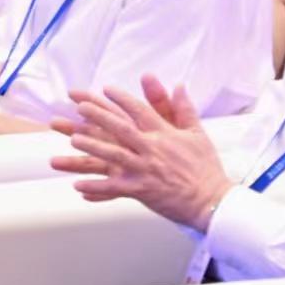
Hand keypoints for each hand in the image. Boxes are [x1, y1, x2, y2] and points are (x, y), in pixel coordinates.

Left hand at [49, 75, 231, 229]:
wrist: (211, 199)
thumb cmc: (205, 167)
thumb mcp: (197, 133)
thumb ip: (184, 108)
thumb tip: (179, 85)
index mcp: (164, 133)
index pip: (139, 110)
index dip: (121, 98)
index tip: (106, 89)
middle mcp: (152, 148)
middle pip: (121, 128)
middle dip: (99, 116)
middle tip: (80, 107)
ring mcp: (145, 169)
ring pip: (114, 155)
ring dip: (92, 147)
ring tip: (73, 140)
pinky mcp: (142, 190)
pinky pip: (115, 188)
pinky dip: (97, 187)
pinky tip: (79, 185)